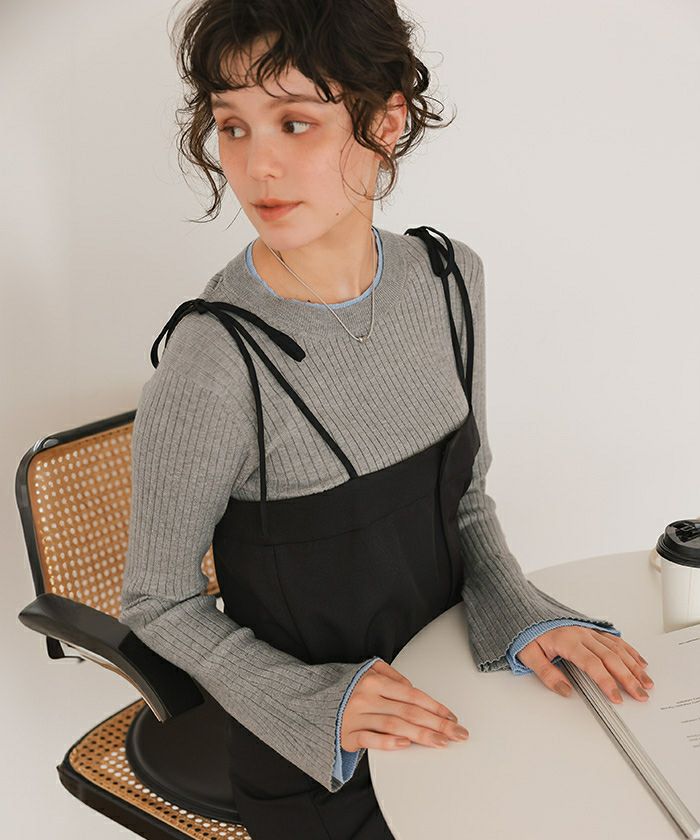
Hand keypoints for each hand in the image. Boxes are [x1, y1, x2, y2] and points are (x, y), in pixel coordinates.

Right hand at [340, 659, 469, 751]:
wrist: (310, 701)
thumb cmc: (345, 687)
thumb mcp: (366, 670)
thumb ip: (391, 676)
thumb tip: (413, 689)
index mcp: (373, 680)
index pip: (412, 695)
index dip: (434, 707)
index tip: (452, 717)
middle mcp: (366, 697)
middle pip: (408, 712)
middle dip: (437, 724)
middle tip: (457, 733)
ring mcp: (356, 717)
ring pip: (395, 726)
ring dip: (421, 736)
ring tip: (441, 742)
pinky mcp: (348, 735)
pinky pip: (371, 740)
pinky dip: (388, 743)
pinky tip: (405, 746)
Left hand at [516, 626, 654, 703]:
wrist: (523, 609)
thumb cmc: (525, 631)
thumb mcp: (527, 654)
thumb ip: (546, 673)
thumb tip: (565, 690)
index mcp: (566, 640)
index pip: (592, 664)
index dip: (606, 682)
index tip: (617, 698)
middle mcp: (581, 633)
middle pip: (611, 657)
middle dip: (628, 677)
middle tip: (641, 695)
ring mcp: (587, 630)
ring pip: (616, 648)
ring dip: (634, 665)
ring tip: (646, 682)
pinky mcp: (590, 628)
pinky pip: (614, 639)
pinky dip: (629, 650)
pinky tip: (639, 661)